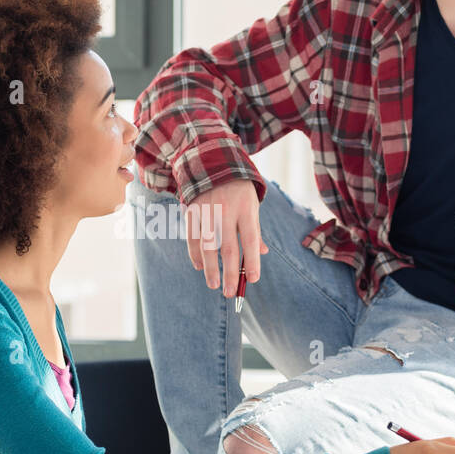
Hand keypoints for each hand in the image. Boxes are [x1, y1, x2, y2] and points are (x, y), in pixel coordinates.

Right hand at [185, 181, 267, 297]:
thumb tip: (262, 254)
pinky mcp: (192, 210)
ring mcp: (207, 211)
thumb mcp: (252, 204)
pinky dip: (195, 254)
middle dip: (230, 272)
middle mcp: (226, 210)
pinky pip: (192, 237)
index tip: (253, 279)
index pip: (251, 240)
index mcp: (246, 208)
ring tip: (214, 285)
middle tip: (231, 292)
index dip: (253, 261)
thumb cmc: (238, 189)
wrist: (212, 161)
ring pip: (208, 246)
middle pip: (228, 247)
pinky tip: (199, 267)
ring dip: (210, 268)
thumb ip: (255, 229)